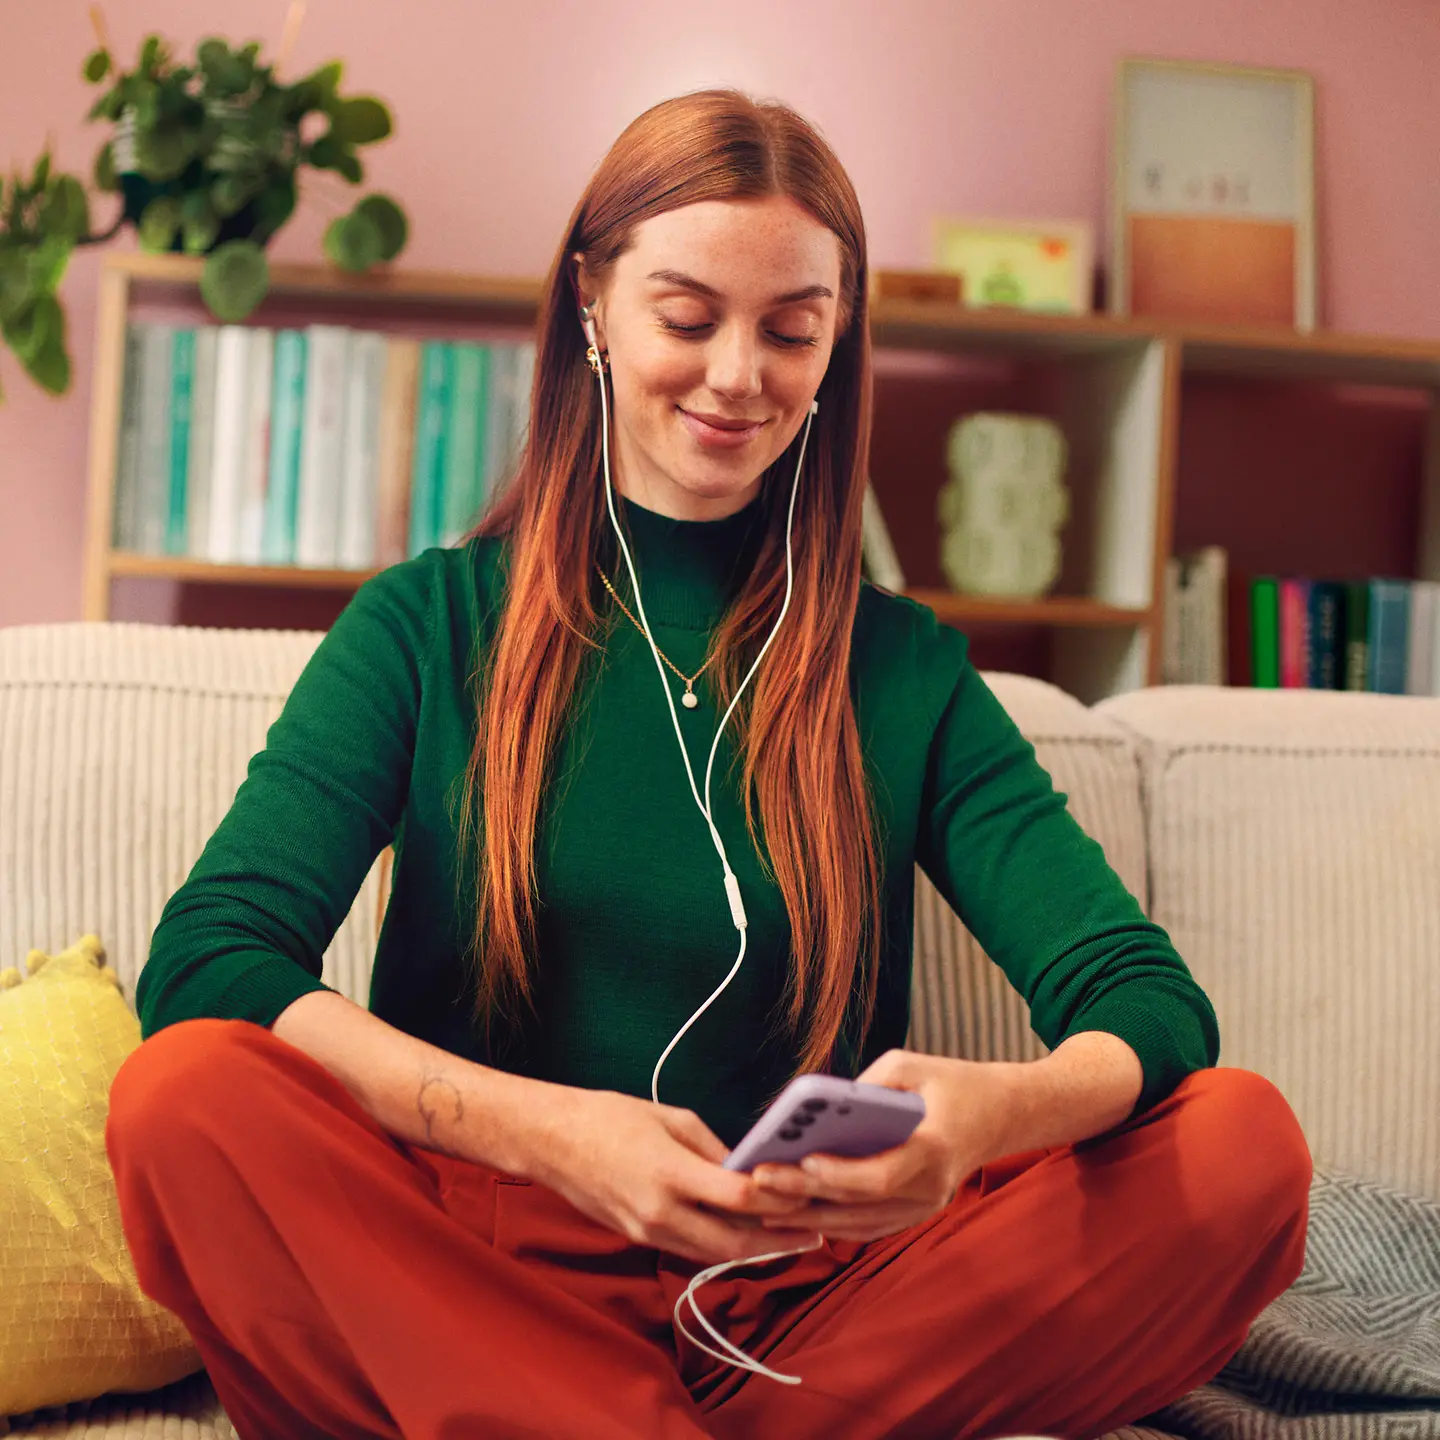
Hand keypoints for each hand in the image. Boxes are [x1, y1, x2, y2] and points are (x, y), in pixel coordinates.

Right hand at [521, 1086, 821, 1265]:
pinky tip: (744, 1236)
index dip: (778, 1201)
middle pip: (733, 1242)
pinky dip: (721, 1246)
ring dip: (753, 1251)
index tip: (808, 1195)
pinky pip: (689, 1248)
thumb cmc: (607, 1117)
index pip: (738, 1199)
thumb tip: (745, 1169)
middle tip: (814, 1235)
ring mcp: (646, 1231)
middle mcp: (659, 1212)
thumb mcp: (670, 1116)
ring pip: (712, 1254)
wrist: (550, 1140)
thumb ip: (713, 1147)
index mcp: (669, 1172)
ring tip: (789, 1240)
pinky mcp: (638, 1237)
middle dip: (778, 1242)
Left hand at [751, 1050, 1015, 1243]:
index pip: (880, 1174)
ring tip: (760, 1204)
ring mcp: (925, 1207)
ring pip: (859, 1224)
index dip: (839, 1174)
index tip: (802, 1159)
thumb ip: (869, 1084)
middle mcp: (931, 1189)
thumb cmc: (953, 1082)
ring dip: (809, 1217)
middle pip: (860, 1203)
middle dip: (804, 1194)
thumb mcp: (913, 1065)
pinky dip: (831, 1222)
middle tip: (758, 1180)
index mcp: (934, 1149)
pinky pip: (868, 1225)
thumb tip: (819, 1107)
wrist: (1003, 1114)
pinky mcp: (916, 1213)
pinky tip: (793, 1213)